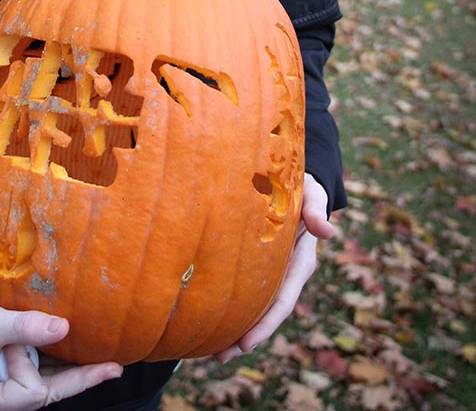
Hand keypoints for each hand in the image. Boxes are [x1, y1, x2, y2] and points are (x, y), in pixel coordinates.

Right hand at [0, 304, 122, 409]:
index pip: (30, 393)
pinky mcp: (17, 379)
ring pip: (52, 384)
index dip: (29, 365)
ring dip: (76, 372)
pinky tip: (85, 357)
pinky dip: (63, 364)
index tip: (11, 346)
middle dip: (80, 379)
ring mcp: (11, 393)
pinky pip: (46, 374)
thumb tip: (65, 328)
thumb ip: (24, 327)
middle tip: (114, 368)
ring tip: (109, 365)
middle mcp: (2, 404)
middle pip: (49, 393)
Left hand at [215, 173, 334, 362]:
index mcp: (300, 262)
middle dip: (246, 336)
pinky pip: (244, 287)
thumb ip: (316, 209)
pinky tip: (208, 314)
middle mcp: (285, 273)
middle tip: (219, 357)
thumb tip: (328, 231)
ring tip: (209, 351)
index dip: (265, 324)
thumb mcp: (313, 193)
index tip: (246, 344)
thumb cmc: (303, 185)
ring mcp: (271, 271)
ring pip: (253, 304)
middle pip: (266, 312)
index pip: (282, 300)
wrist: (294, 178)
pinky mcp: (257, 263)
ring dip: (234, 327)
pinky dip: (229, 303)